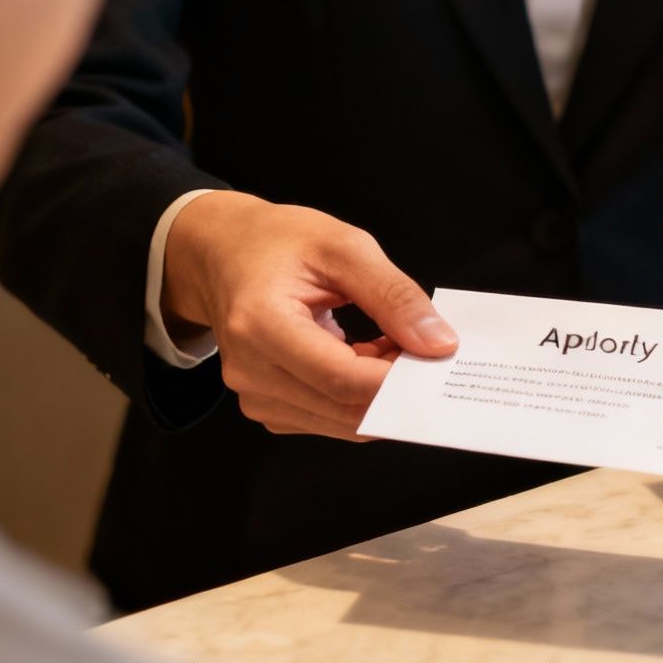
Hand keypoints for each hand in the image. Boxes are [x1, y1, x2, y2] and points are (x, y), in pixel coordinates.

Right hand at [161, 191, 454, 440]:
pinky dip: (360, 396)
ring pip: (343, 421)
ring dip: (380, 392)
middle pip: (345, 408)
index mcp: (260, 325)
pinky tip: (366, 357)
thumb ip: (394, 296)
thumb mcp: (344, 247)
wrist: (222, 254)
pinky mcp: (267, 408)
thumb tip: (439, 344)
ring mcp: (255, 396)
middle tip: (428, 350)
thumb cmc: (279, 242)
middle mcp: (250, 372)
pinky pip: (330, 418)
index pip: (341, 378)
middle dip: (398, 388)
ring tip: (391, 344)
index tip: (439, 358)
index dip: (397, 379)